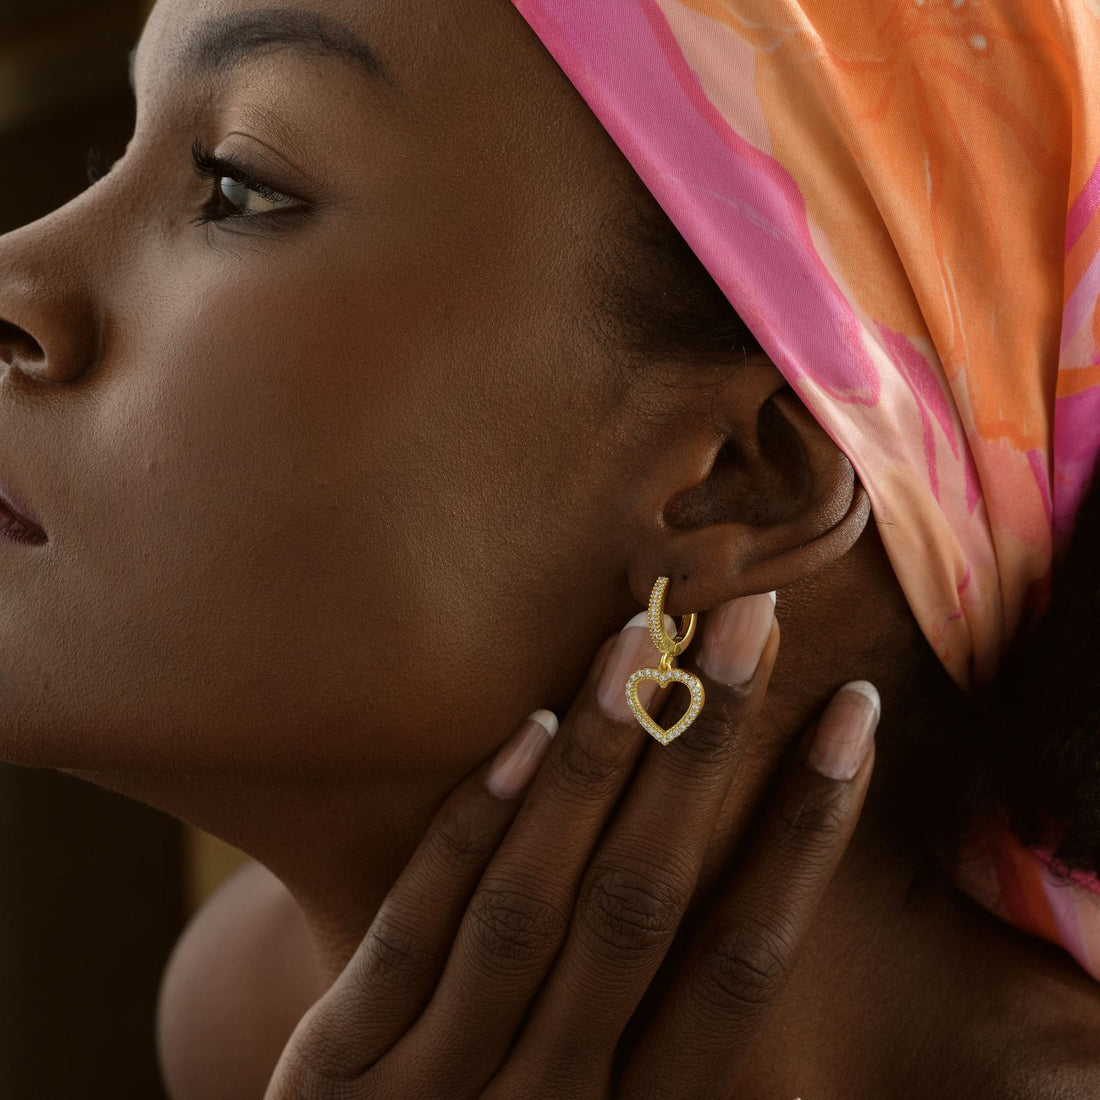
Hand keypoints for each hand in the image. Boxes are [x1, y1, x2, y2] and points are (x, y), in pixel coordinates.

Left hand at [263, 594, 878, 1098]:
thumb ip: (677, 1047)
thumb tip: (793, 954)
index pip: (743, 961)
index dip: (806, 833)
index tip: (852, 713)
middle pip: (643, 904)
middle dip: (702, 752)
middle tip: (745, 618)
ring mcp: (436, 1089)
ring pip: (530, 903)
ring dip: (593, 761)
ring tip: (637, 641)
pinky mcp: (334, 1067)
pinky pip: (410, 928)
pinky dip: (473, 825)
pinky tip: (524, 728)